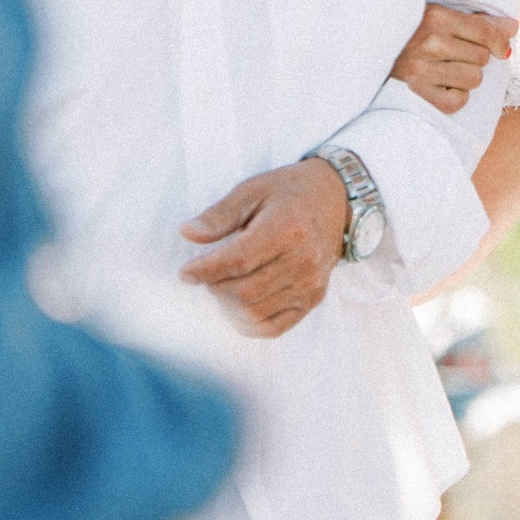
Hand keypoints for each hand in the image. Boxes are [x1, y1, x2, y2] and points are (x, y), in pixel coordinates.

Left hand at [179, 159, 349, 337]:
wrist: (334, 200)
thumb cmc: (287, 193)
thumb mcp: (251, 190)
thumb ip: (219, 215)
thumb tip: (188, 233)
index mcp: (287, 229)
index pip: (237, 261)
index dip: (205, 271)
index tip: (185, 273)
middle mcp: (303, 260)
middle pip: (243, 292)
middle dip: (214, 287)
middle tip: (206, 274)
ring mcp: (311, 284)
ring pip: (254, 312)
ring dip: (227, 305)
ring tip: (222, 286)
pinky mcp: (313, 299)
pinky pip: (274, 328)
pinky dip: (248, 324)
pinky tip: (236, 308)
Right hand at [389, 3, 518, 114]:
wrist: (365, 58)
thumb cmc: (408, 38)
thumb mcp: (436, 20)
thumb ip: (476, 23)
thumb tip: (512, 28)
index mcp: (435, 16)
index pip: (485, 30)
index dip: (500, 41)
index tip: (502, 48)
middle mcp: (429, 42)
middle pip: (482, 58)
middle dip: (472, 59)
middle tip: (450, 58)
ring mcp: (421, 71)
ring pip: (474, 79)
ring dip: (464, 79)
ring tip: (442, 72)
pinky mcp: (418, 96)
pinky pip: (459, 101)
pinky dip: (453, 97)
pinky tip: (437, 87)